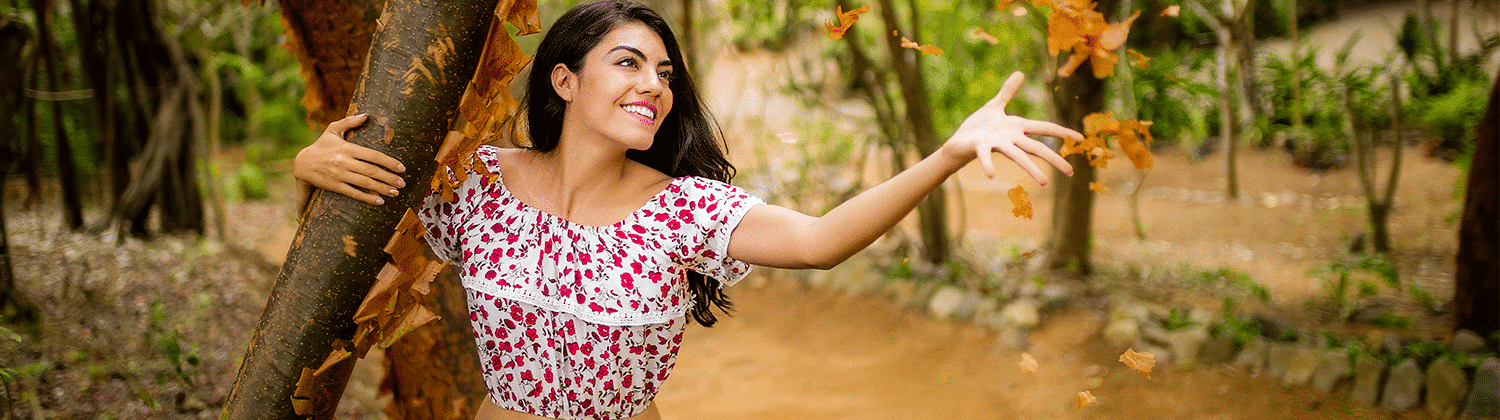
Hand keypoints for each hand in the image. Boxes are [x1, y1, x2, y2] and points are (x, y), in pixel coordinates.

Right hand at [293, 114, 406, 204]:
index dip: (388, 162)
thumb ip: (348, 122)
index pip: (372, 155)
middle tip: (403, 183)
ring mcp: (339, 175)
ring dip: (382, 188)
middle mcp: (344, 162)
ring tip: (396, 192)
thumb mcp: (332, 131)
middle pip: (371, 171)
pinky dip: (367, 198)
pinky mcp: (335, 186)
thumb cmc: (321, 146)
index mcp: (347, 148)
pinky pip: (353, 193)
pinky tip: (379, 201)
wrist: (302, 163)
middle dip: (389, 177)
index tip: (402, 168)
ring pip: (365, 183)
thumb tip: (366, 115)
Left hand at [941, 71, 1079, 185]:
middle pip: (1035, 147)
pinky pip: (985, 156)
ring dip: (1030, 169)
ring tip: (1044, 182)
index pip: (1044, 129)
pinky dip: (988, 165)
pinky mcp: (979, 147)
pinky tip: (991, 175)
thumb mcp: (995, 106)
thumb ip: (1008, 91)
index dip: (1062, 132)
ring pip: (1017, 156)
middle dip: (1053, 159)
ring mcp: (996, 144)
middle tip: (1070, 172)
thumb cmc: (978, 127)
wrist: (957, 141)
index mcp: (1016, 127)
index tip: (1081, 139)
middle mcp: (1010, 138)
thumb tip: (1020, 73)